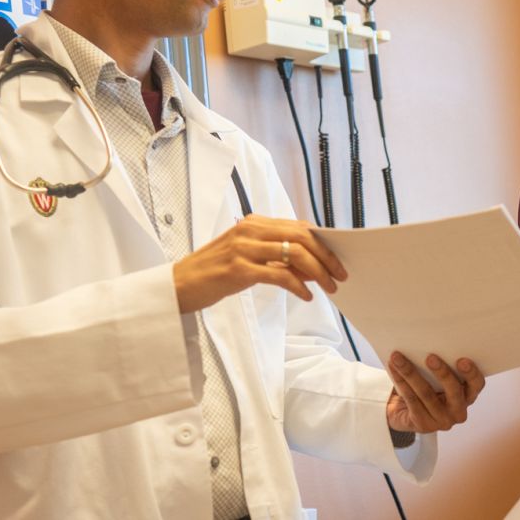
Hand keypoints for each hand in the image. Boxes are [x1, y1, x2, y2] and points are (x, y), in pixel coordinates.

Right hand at [172, 216, 346, 311]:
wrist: (178, 285)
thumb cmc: (214, 273)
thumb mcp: (247, 258)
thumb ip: (276, 258)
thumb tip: (312, 267)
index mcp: (254, 224)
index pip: (298, 226)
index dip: (323, 242)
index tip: (338, 258)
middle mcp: (250, 230)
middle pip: (302, 237)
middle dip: (327, 257)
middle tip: (341, 275)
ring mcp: (244, 248)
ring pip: (295, 254)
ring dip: (318, 272)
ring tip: (329, 288)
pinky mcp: (239, 269)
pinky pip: (280, 275)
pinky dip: (299, 286)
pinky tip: (307, 296)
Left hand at [385, 353, 485, 434]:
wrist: (405, 412)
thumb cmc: (427, 387)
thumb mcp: (439, 378)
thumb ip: (441, 365)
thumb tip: (429, 343)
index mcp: (468, 395)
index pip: (477, 384)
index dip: (471, 373)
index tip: (462, 360)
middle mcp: (459, 411)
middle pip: (453, 390)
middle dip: (442, 373)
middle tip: (430, 357)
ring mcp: (442, 421)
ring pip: (427, 393)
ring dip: (411, 373)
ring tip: (399, 358)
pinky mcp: (424, 425)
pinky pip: (411, 400)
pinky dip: (401, 381)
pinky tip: (393, 369)